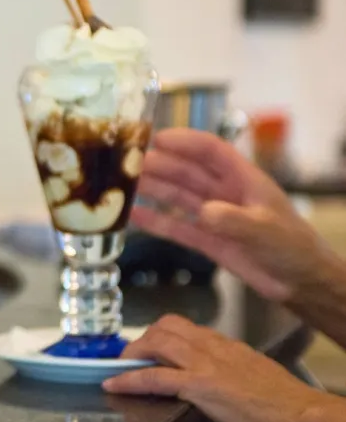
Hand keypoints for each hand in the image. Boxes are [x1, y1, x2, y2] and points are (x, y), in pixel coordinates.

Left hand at [103, 315, 328, 421]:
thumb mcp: (253, 375)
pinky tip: (113, 385)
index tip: (149, 346)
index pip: (185, 328)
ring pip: (156, 343)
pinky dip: (129, 379)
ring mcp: (203, 364)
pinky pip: (154, 377)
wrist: (300, 415)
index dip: (161, 334)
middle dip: (142, 340)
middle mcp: (212, 347)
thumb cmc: (283, 403)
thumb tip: (218, 380)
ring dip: (132, 354)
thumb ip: (231, 371)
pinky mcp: (198, 385)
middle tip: (130, 357)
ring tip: (119, 367)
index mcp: (225, 345)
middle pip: (165, 327)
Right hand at [132, 128, 340, 302]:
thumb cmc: (291, 248)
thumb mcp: (265, 231)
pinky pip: (175, 227)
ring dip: (152, 189)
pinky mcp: (206, 239)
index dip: (185, 142)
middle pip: (187, 172)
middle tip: (128, 162)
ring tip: (122, 184)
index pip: (211, 152)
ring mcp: (213, 216)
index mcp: (244, 179)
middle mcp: (224, 193)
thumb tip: (204, 212)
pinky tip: (133, 216)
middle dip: (159, 165)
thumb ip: (235, 221)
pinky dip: (155, 221)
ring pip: (177, 196)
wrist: (299, 282)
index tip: (157, 138)